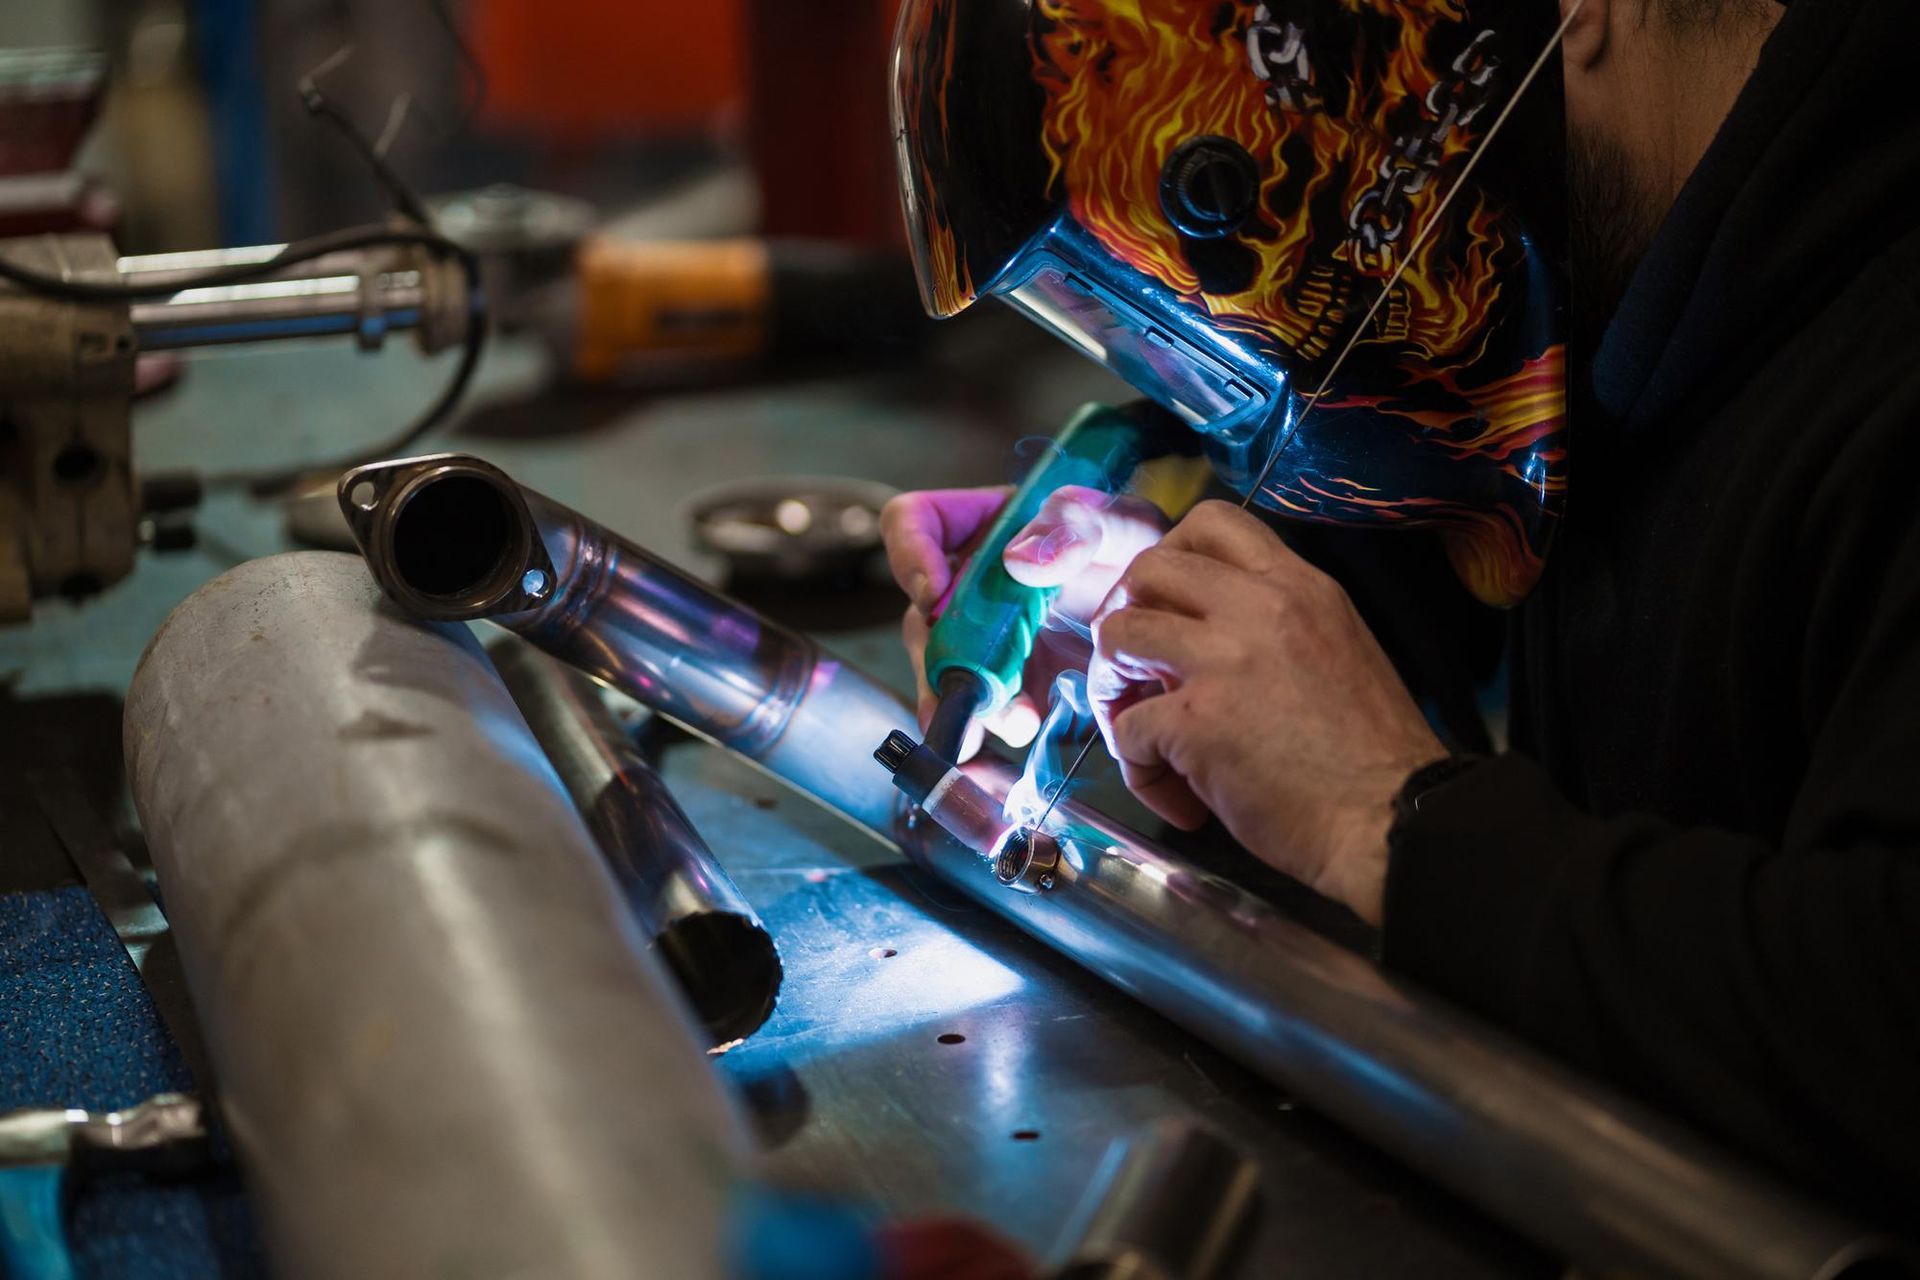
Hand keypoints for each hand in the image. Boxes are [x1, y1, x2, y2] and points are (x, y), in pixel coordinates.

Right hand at [880, 484, 1168, 755]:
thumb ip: (1080, 525)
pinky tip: (1025, 733)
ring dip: (970, 703)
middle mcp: (975, 582)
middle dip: (942, 659)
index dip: (910, 554)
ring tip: (1017, 721)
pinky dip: (996, 728)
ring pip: (948, 671)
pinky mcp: (1016, 680)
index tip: (935, 593)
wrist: (1176, 609)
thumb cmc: (1145, 548)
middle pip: (924, 617)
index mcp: (988, 525)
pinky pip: (987, 708)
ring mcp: (991, 635)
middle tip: (976, 685)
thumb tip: (1018, 560)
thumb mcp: (1124, 522)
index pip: (914, 522)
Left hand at [1087, 501, 1445, 924]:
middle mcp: (1258, 607)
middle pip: (1147, 567)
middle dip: (1123, 613)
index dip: (1168, 557)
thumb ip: (1271, 629)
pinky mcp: (1196, 722)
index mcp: (1299, 586)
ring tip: (1139, 729)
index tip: (1165, 605)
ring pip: (1117, 634)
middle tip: (1134, 666)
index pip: (1211, 520)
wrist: (1393, 820)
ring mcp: (1222, 661)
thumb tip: (1200, 642)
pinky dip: (1137, 767)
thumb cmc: (1373, 755)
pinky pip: (1127, 728)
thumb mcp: (1337, 650)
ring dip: (1111, 685)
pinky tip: (1176, 796)